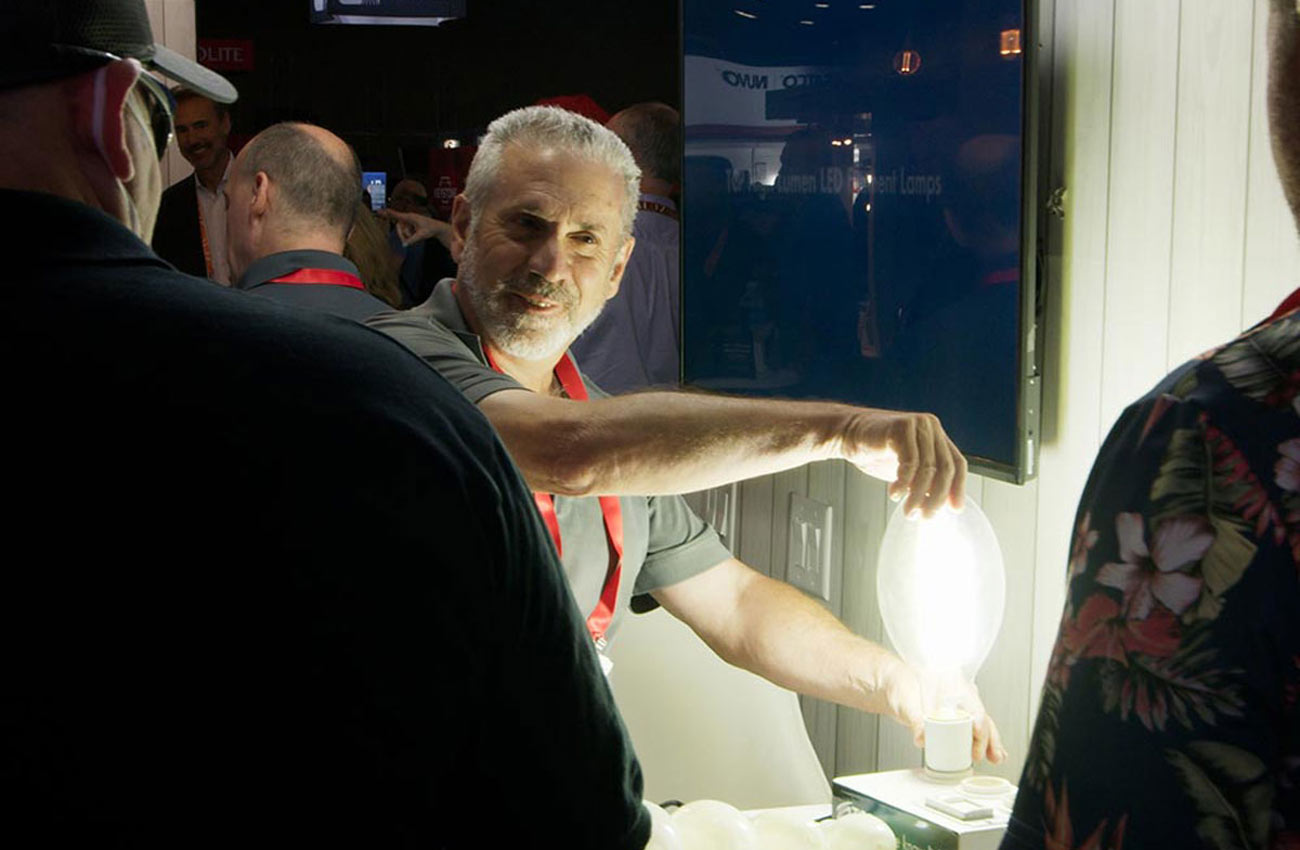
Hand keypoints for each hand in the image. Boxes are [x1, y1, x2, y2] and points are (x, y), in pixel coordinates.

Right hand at [376, 208, 450, 246]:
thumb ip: (412, 240)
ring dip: (407, 235)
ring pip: (401, 231)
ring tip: (417, 234)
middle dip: (403, 234)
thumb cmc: (431, 229)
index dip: (388, 213)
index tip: (379, 211)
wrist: (437, 228)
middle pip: (398, 227)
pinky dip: (409, 236)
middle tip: (410, 239)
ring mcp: (408, 222)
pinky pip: (404, 232)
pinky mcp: (409, 225)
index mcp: (410, 217)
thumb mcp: (422, 236)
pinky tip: (416, 234)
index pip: (397, 215)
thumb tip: (404, 245)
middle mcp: (408, 218)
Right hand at [840, 410, 966, 516]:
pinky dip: (904, 483)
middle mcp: (931, 427)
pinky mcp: (900, 428)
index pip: (958, 463)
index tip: (955, 510)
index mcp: (937, 436)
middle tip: (926, 516)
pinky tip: (895, 494)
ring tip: (908, 511)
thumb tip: (941, 505)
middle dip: (937, 497)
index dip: (958, 488)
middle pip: (945, 468)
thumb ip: (925, 481)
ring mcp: (917, 425)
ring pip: (927, 468)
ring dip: (917, 495)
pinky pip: (909, 462)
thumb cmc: (877, 452)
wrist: (847, 433)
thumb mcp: (906, 470)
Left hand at [881, 660, 1005, 764]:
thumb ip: (915, 720)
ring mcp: (958, 708)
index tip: (978, 737)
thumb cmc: (902, 687)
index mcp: (952, 688)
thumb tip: (922, 737)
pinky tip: (990, 755)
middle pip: (981, 718)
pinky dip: (982, 743)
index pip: (973, 707)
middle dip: (989, 738)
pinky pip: (973, 730)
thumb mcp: (907, 703)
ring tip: (996, 758)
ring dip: (990, 743)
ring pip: (981, 725)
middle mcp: (958, 698)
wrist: (894, 687)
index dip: (978, 724)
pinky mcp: (954, 719)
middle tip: (989, 756)